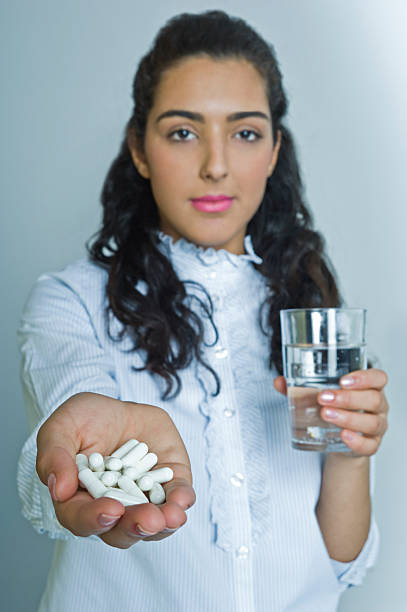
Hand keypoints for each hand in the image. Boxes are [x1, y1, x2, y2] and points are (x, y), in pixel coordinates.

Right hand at [36, 392, 195, 547]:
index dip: (95, 518)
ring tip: (171, 516)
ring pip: (153, 524)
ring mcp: (142, 498)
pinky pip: (177, 497)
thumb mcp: (60, 428)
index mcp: (78, 500)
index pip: (82, 519)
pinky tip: (183, 499)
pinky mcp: (169, 483)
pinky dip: (181, 500)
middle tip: (147, 519)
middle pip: (121, 531)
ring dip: (163, 524)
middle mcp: (112, 507)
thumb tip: (59, 490)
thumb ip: (54, 457)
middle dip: (135, 526)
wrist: (116, 407)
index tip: (110, 509)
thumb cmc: (82, 420)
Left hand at [274, 369, 388, 456]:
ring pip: (371, 422)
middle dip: (347, 398)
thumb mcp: (320, 395)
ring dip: (348, 418)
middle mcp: (378, 406)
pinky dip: (356, 441)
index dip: (364, 377)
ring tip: (326, 414)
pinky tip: (343, 436)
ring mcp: (376, 426)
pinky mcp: (371, 445)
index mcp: (369, 387)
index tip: (342, 380)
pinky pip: (369, 445)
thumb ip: (300, 387)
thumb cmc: (334, 408)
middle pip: (373, 399)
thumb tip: (279, 382)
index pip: (378, 378)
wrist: (339, 439)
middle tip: (323, 398)